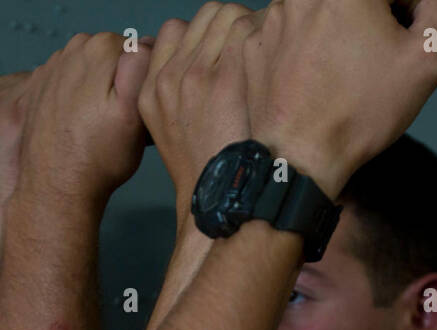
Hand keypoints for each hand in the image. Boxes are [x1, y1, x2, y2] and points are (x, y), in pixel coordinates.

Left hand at [17, 32, 154, 206]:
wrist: (57, 186)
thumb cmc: (98, 157)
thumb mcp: (135, 112)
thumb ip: (141, 67)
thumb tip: (142, 45)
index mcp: (99, 50)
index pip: (137, 51)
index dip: (142, 81)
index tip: (138, 108)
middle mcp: (71, 51)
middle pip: (112, 59)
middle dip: (118, 84)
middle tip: (119, 120)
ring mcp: (51, 69)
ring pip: (90, 73)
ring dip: (97, 93)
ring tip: (99, 126)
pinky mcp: (39, 87)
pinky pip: (68, 86)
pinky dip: (76, 101)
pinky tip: (80, 126)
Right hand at [139, 3, 259, 221]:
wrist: (223, 204)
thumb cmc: (211, 172)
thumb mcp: (173, 131)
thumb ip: (181, 90)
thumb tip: (206, 62)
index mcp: (152, 87)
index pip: (178, 28)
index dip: (208, 33)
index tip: (229, 52)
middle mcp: (170, 76)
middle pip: (206, 15)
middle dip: (234, 25)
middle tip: (258, 51)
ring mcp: (196, 76)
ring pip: (229, 15)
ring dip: (255, 27)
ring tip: (273, 55)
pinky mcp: (226, 79)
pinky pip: (250, 29)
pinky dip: (272, 38)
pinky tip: (284, 62)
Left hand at [241, 0, 436, 196]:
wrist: (299, 159)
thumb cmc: (359, 113)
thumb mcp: (428, 60)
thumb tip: (433, 0)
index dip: (404, 13)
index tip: (399, 38)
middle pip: (353, 0)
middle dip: (369, 21)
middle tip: (370, 61)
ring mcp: (270, 15)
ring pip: (318, 11)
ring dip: (334, 33)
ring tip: (339, 76)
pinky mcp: (250, 41)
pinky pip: (280, 30)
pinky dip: (300, 47)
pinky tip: (311, 77)